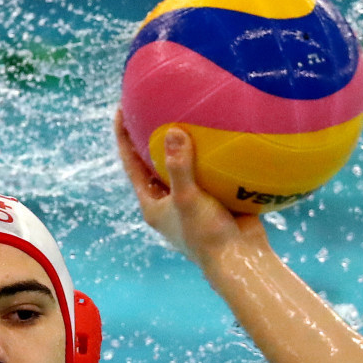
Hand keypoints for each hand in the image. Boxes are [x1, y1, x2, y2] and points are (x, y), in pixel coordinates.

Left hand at [115, 111, 266, 268]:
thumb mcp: (188, 199)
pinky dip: (215, 151)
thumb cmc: (207, 235)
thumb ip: (179, 167)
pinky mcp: (216, 198)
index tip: (121, 109)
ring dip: (186, 141)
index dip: (123, 137)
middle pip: (154, 161)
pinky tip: (221, 127)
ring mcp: (193, 199)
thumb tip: (172, 132)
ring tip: (186, 108)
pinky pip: (212, 168)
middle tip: (153, 102)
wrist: (242, 260)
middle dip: (153, 134)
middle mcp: (169, 201)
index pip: (131, 164)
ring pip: (185, 163)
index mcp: (153, 204)